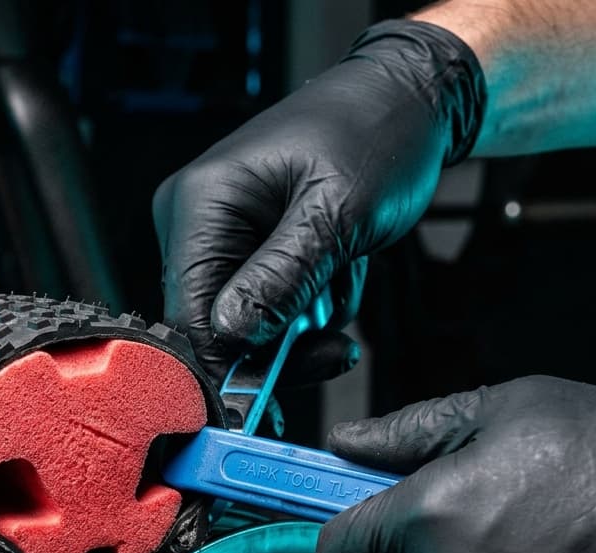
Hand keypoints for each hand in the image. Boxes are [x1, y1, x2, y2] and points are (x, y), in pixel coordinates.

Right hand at [152, 19, 485, 384]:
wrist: (406, 102)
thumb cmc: (378, 133)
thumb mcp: (338, 211)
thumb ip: (284, 277)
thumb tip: (231, 334)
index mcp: (200, 204)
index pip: (189, 316)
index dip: (224, 369)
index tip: (264, 407)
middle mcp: (194, 222)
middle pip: (215, 329)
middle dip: (280, 342)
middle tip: (335, 345)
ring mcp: (217, 237)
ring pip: (247, 327)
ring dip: (303, 323)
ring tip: (342, 276)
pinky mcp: (244, 250)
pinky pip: (266, 309)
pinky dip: (307, 308)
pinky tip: (336, 272)